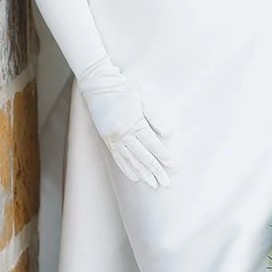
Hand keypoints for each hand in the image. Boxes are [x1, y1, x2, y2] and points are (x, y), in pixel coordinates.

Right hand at [78, 64, 171, 187]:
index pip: (151, 143)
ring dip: (143, 174)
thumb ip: (156, 117)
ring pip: (130, 161)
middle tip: (165, 182)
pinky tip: (135, 177)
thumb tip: (169, 134)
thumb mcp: (143, 100)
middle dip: (155, 170)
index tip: (172, 165)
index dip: (162, 155)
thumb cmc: (124, 90)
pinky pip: (118, 159)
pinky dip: (127, 169)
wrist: (99, 86)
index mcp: (133, 123)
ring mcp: (113, 139)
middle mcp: (123, 134)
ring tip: (153, 185)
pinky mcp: (107, 140)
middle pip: (142, 156)